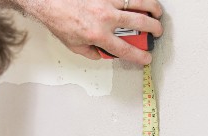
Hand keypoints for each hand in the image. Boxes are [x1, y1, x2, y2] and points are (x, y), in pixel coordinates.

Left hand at [21, 0, 163, 64]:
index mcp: (98, 35)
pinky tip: (141, 2)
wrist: (50, 1)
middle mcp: (106, 18)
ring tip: (157, 13)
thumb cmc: (59, 20)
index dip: (139, 56)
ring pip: (138, 3)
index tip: (147, 57)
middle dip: (153, 28)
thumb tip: (101, 54)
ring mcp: (107, 1)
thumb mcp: (73, 44)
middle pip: (139, 23)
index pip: (125, 49)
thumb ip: (90, 52)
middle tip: (157, 31)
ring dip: (152, 8)